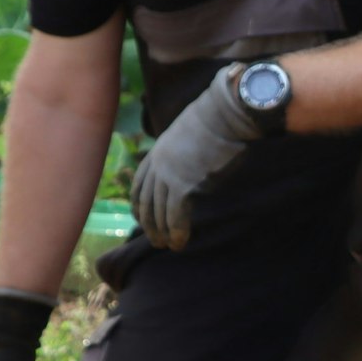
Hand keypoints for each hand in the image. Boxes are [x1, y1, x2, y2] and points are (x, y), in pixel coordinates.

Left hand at [131, 63, 262, 249]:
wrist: (224, 115)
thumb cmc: (216, 120)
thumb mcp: (189, 134)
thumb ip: (183, 152)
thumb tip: (191, 162)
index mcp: (157, 152)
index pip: (139, 184)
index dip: (137, 204)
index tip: (139, 218)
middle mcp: (158, 165)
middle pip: (146, 201)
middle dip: (148, 224)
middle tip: (155, 240)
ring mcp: (169, 176)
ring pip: (159, 212)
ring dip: (161, 232)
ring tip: (168, 245)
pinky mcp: (184, 186)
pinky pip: (175, 216)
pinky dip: (176, 232)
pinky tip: (180, 243)